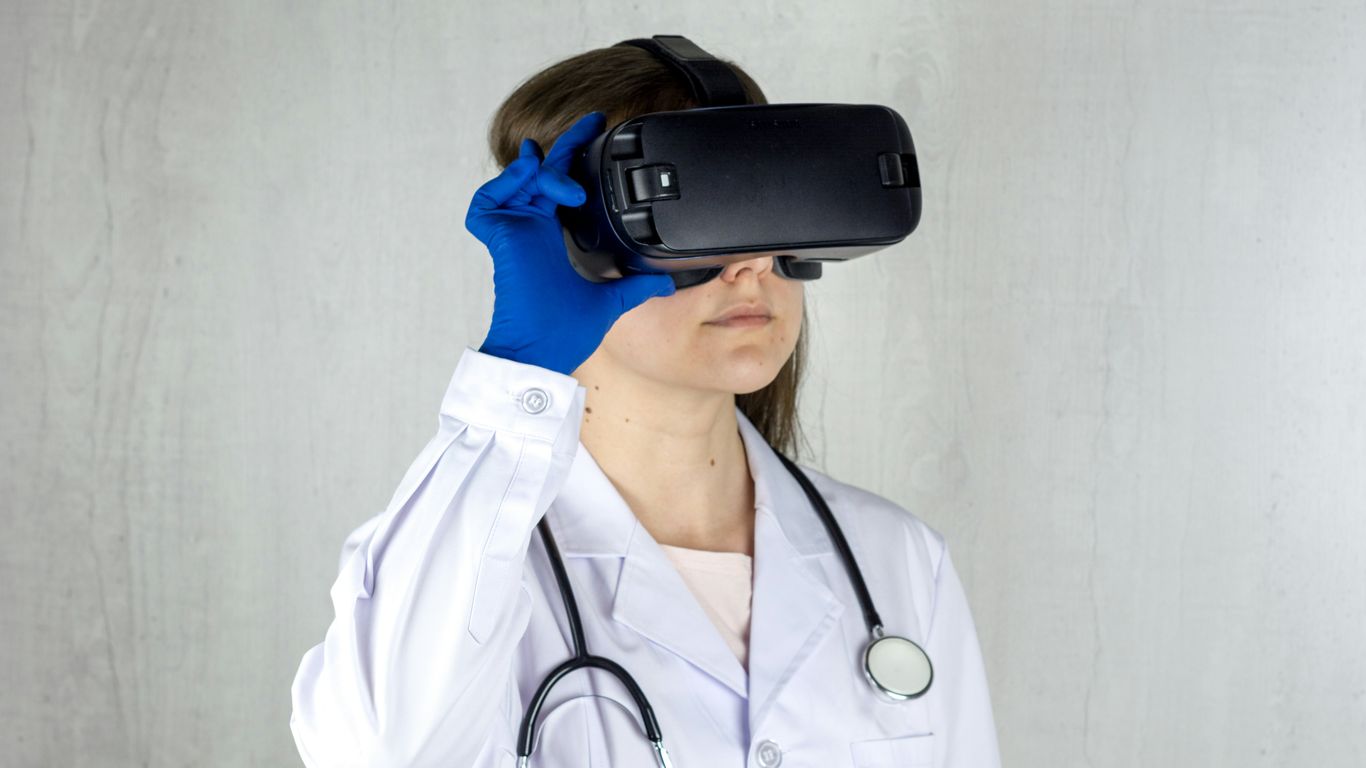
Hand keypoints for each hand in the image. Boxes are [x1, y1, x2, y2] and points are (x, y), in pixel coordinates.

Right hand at [466, 111, 675, 374]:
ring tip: (567, 186)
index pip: (561, 186)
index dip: (574, 159)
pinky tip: (529, 182)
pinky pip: (487, 201)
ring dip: (544, 173)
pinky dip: (504, 186)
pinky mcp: (499, 237)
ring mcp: (513, 231)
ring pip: (518, 180)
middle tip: (591, 122)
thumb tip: (667, 282)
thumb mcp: (611, 300)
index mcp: (552, 237)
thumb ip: (636, 285)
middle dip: (566, 146)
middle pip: (542, 172)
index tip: (595, 134)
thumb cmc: (565, 331)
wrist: (544, 349)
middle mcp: (532, 229)